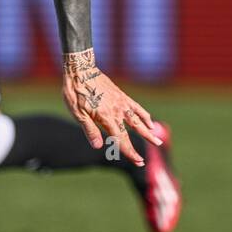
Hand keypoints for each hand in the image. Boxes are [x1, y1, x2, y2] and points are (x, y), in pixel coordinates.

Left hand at [62, 49, 160, 164]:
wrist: (80, 70)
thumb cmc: (75, 91)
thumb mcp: (77, 112)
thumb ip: (89, 130)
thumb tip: (99, 147)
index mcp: (106, 117)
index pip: (120, 139)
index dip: (129, 152)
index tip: (138, 161)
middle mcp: (117, 111)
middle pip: (132, 133)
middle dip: (138, 147)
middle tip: (144, 161)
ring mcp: (122, 103)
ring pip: (139, 120)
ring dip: (147, 132)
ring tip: (156, 141)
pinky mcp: (122, 96)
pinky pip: (137, 108)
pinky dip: (144, 115)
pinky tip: (149, 122)